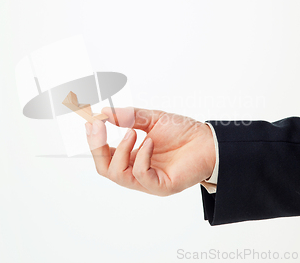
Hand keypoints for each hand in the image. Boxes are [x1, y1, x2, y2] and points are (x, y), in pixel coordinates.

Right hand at [85, 107, 215, 195]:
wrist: (209, 141)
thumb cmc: (183, 132)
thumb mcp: (151, 119)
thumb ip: (128, 117)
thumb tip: (103, 112)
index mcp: (132, 157)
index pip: (105, 155)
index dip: (95, 140)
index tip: (91, 121)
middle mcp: (137, 171)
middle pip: (104, 168)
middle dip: (97, 147)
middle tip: (98, 126)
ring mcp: (148, 181)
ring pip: (118, 174)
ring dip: (121, 150)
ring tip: (133, 132)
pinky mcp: (161, 186)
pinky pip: (140, 175)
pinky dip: (141, 156)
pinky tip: (150, 142)